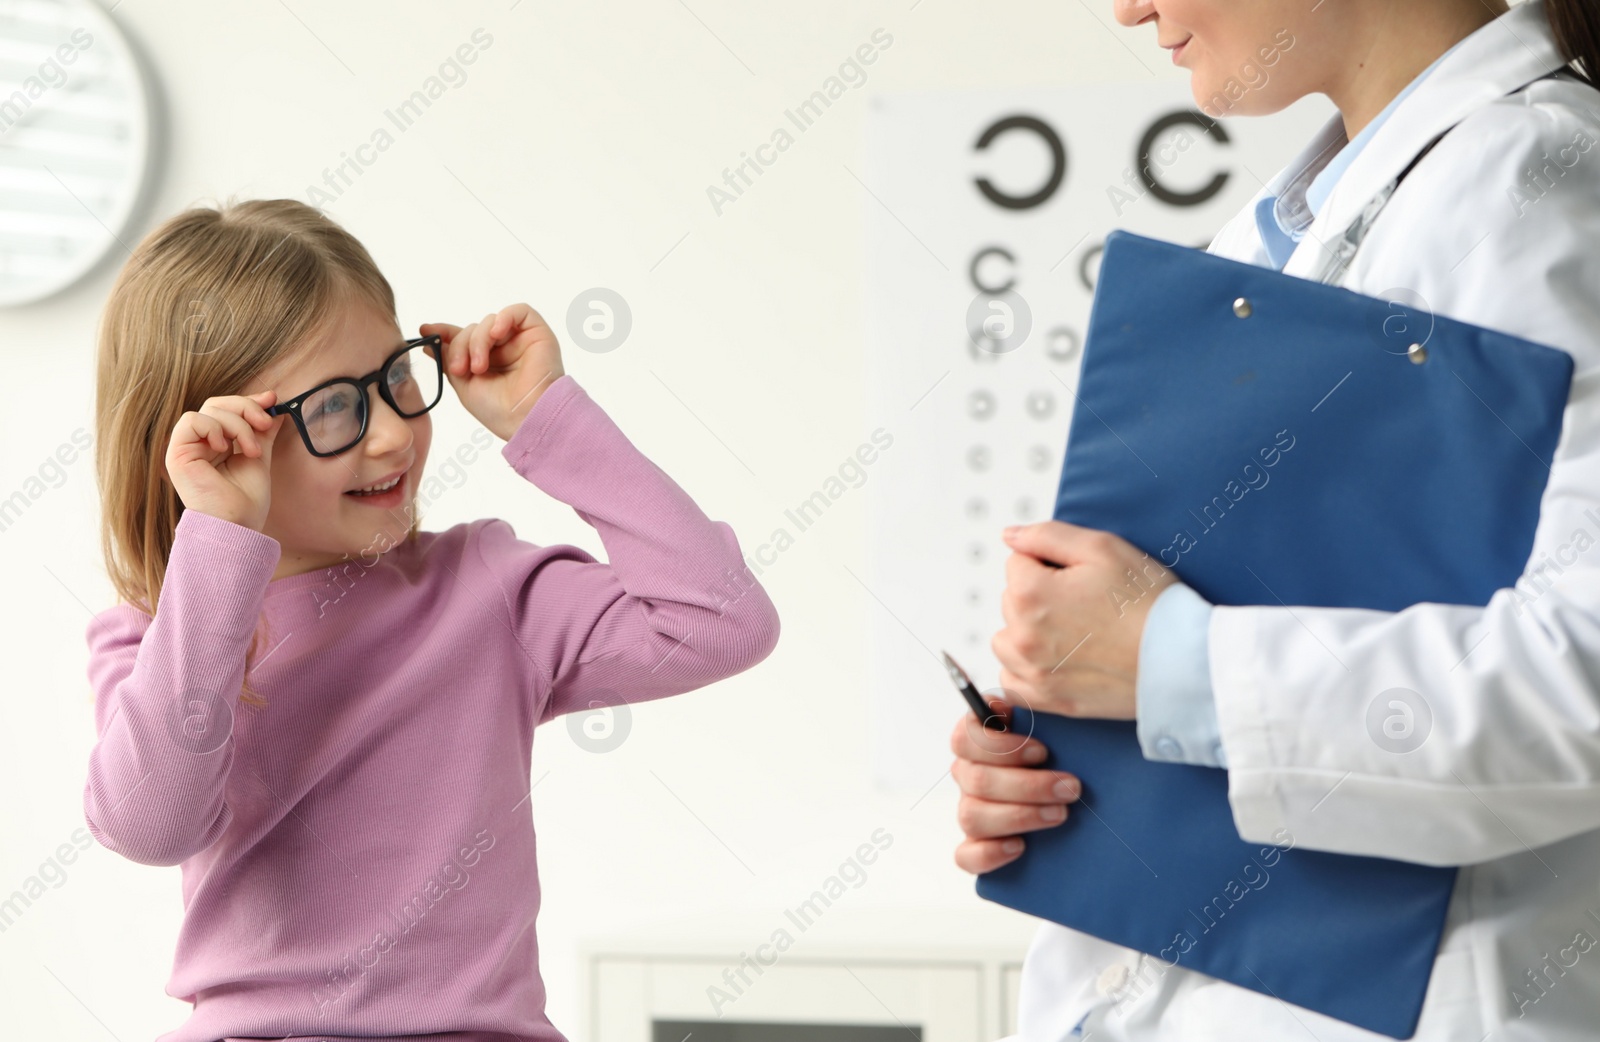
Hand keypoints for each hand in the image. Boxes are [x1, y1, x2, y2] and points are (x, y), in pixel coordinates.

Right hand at [164, 391, 285, 531]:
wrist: (237, 525)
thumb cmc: (246, 500)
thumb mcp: (259, 457)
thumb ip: (262, 432)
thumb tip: (275, 407)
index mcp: (216, 444)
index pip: (227, 409)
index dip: (249, 401)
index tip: (272, 400)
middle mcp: (199, 444)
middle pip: (218, 404)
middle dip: (246, 408)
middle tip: (265, 424)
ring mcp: (187, 448)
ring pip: (210, 410)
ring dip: (237, 425)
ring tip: (250, 451)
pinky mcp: (177, 454)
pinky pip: (192, 421)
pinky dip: (214, 428)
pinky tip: (225, 448)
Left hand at [420, 303, 564, 441]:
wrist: (526, 418)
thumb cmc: (499, 410)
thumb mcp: (464, 384)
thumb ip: (450, 360)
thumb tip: (430, 342)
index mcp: (487, 362)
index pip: (464, 338)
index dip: (445, 333)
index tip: (426, 330)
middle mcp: (503, 350)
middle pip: (473, 330)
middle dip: (461, 346)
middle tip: (460, 369)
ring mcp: (520, 341)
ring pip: (489, 322)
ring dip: (478, 341)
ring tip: (479, 367)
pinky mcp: (538, 333)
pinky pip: (519, 312)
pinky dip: (503, 318)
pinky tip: (496, 335)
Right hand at [950, 700, 1080, 873]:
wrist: (1075, 797)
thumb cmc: (1062, 755)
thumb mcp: (1054, 728)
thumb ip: (1040, 714)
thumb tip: (1036, 704)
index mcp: (978, 741)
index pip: (965, 737)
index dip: (1001, 746)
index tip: (1042, 752)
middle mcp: (968, 774)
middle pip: (976, 780)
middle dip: (1028, 785)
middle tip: (1070, 787)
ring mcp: (971, 809)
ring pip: (971, 815)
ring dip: (1018, 815)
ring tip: (1060, 815)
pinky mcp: (976, 846)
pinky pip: (966, 855)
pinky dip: (990, 853)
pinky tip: (1020, 847)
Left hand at [993, 521, 1177, 718]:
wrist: (1182, 660)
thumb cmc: (1147, 604)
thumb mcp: (1102, 548)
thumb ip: (1046, 536)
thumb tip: (1010, 536)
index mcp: (1029, 594)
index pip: (1017, 563)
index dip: (1051, 564)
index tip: (1082, 578)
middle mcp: (1021, 636)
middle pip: (1012, 600)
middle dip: (1041, 595)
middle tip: (1088, 605)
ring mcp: (1032, 672)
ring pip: (1007, 640)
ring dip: (1027, 632)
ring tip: (1074, 632)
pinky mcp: (1047, 700)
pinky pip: (1012, 681)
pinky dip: (1027, 670)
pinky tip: (1058, 660)